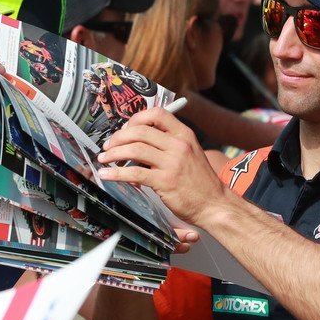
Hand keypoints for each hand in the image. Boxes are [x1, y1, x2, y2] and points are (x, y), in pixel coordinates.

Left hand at [96, 108, 229, 228]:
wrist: (215, 204)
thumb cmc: (200, 181)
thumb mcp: (190, 153)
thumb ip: (168, 144)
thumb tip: (138, 142)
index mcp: (184, 135)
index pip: (157, 114)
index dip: (136, 118)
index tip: (124, 128)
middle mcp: (179, 145)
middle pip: (140, 131)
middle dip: (118, 137)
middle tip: (108, 146)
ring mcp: (172, 163)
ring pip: (134, 149)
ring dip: (113, 153)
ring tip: (104, 159)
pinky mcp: (165, 181)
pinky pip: (134, 173)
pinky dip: (116, 173)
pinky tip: (107, 175)